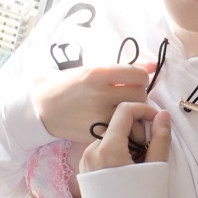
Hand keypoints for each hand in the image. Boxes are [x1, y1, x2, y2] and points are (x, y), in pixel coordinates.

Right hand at [33, 63, 153, 142]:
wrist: (42, 108)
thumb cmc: (69, 84)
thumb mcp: (94, 69)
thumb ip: (125, 68)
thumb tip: (154, 65)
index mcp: (99, 73)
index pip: (139, 74)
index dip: (142, 79)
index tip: (135, 81)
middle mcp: (99, 93)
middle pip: (140, 95)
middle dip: (139, 96)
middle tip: (129, 97)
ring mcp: (98, 114)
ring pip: (133, 114)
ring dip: (134, 113)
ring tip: (123, 111)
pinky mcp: (95, 132)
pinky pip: (122, 130)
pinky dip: (124, 128)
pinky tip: (117, 124)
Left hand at [80, 103, 171, 172]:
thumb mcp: (156, 168)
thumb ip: (161, 138)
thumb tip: (163, 114)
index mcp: (108, 149)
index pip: (125, 110)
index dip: (143, 110)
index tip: (156, 122)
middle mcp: (91, 150)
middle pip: (117, 125)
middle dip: (136, 131)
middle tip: (147, 152)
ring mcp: (85, 160)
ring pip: (110, 136)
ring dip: (126, 142)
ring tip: (137, 164)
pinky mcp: (84, 168)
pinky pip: (101, 149)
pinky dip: (115, 152)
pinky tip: (125, 169)